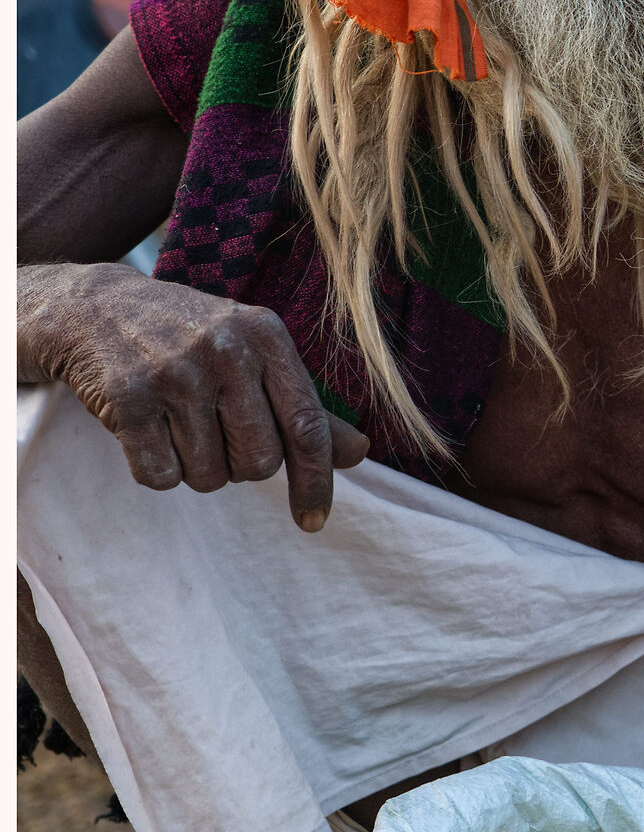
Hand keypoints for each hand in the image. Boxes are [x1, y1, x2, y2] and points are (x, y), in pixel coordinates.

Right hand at [18, 261, 367, 529]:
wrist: (95, 309)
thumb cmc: (189, 339)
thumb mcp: (252, 354)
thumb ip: (303, 404)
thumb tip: (360, 453)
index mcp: (265, 336)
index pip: (307, 427)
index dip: (316, 483)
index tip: (314, 522)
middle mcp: (225, 349)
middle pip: (259, 463)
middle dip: (240, 466)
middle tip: (216, 435)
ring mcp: (174, 373)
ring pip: (209, 476)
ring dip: (196, 468)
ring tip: (178, 424)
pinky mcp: (128, 399)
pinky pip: (161, 477)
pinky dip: (156, 469)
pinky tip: (147, 431)